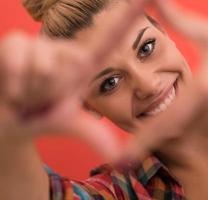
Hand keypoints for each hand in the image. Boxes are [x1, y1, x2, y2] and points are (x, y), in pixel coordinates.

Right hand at [0, 0, 151, 160]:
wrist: (7, 120)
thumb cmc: (41, 117)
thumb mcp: (69, 122)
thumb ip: (93, 134)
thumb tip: (119, 158)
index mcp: (83, 66)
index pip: (112, 36)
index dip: (131, 13)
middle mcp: (66, 51)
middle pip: (66, 61)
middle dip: (50, 89)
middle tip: (41, 98)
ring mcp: (41, 45)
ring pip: (42, 61)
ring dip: (31, 87)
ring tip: (27, 92)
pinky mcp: (16, 43)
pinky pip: (18, 55)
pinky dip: (14, 81)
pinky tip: (13, 86)